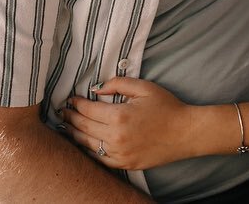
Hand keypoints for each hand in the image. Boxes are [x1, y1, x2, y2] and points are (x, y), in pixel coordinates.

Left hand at [59, 78, 196, 170]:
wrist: (185, 133)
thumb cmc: (167, 107)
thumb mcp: (144, 88)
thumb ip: (118, 83)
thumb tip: (96, 89)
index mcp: (119, 116)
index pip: (88, 109)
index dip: (76, 103)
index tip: (70, 99)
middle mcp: (115, 137)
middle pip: (83, 127)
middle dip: (71, 118)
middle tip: (63, 111)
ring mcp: (119, 153)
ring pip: (87, 145)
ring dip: (74, 134)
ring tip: (67, 126)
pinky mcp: (125, 164)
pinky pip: (99, 159)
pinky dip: (88, 151)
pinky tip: (83, 144)